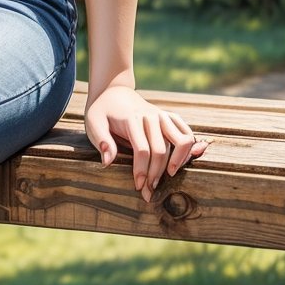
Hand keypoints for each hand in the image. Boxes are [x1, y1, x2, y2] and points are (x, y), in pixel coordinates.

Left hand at [84, 85, 207, 201]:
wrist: (114, 92)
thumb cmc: (102, 112)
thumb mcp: (94, 123)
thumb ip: (101, 141)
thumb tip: (108, 161)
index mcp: (132, 118)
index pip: (142, 149)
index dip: (141, 171)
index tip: (138, 186)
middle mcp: (152, 116)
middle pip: (161, 150)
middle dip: (156, 174)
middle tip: (149, 191)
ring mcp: (163, 115)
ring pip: (182, 141)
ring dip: (178, 162)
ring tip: (168, 176)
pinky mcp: (170, 117)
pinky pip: (187, 133)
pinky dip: (190, 149)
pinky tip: (181, 163)